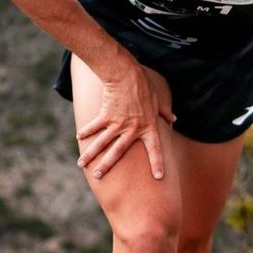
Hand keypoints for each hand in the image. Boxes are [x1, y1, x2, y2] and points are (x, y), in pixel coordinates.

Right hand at [76, 58, 173, 181]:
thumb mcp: (158, 100)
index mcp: (148, 127)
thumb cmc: (144, 87)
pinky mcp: (106, 115)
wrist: (127, 75)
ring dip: (91, 154)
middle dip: (106, 166)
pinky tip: (79, 138)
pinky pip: (94, 126)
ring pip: (102, 143)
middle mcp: (132, 129)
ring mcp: (118, 123)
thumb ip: (165, 112)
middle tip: (98, 177)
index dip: (158, 163)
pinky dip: (86, 132)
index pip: (156, 149)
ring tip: (81, 164)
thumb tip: (174, 119)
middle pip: (118, 152)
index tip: (159, 177)